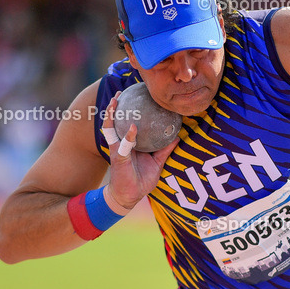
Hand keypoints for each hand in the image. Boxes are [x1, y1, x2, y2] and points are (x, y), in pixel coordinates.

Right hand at [102, 93, 178, 210]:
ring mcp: (117, 149)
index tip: (135, 96)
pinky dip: (128, 136)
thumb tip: (178, 136)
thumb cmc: (141, 180)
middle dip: (115, 106)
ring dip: (111, 114)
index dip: (129, 110)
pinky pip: (122, 144)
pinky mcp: (117, 158)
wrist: (129, 196)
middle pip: (116, 121)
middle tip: (121, 92)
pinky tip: (133, 127)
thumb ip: (165, 149)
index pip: (127, 123)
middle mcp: (121, 143)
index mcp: (129, 143)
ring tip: (115, 100)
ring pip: (111, 128)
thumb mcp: (157, 163)